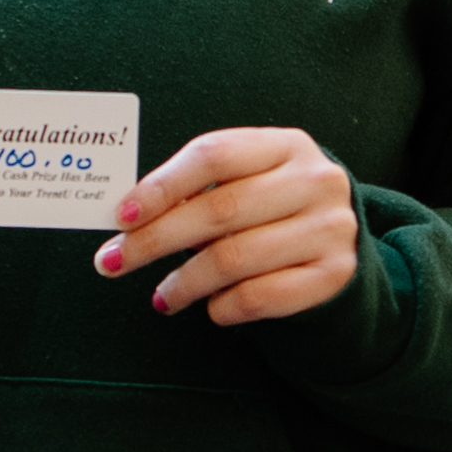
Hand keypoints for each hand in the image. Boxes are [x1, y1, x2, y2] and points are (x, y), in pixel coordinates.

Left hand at [96, 127, 356, 325]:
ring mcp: (329, 228)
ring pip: (234, 258)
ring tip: (161, 296)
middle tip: (113, 261)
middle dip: (155, 239)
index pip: (213, 154)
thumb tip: (128, 219)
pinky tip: (209, 307)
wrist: (338, 244)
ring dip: (184, 282)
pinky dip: (223, 306)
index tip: (121, 217)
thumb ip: (197, 190)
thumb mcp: (246, 182)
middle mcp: (314, 181)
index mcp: (285, 144)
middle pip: (218, 209)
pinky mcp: (334, 275)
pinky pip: (260, 296)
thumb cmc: (271, 209)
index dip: (161, 186)